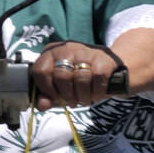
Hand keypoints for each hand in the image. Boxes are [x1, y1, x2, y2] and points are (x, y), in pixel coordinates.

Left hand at [30, 30, 153, 110]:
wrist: (114, 69)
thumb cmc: (83, 79)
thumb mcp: (63, 87)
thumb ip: (49, 96)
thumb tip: (41, 105)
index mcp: (52, 52)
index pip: (39, 71)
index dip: (46, 89)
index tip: (55, 98)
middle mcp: (67, 47)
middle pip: (60, 76)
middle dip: (66, 95)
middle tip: (73, 101)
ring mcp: (86, 51)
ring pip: (79, 79)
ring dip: (82, 96)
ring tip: (85, 98)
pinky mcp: (104, 58)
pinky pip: (97, 79)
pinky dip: (96, 92)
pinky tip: (97, 93)